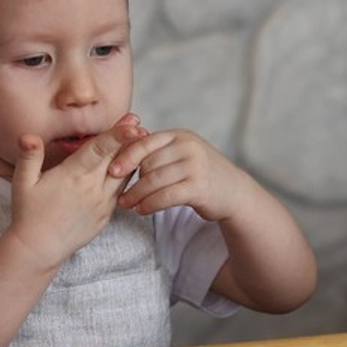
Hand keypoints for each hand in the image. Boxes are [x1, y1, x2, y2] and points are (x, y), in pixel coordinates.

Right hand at [8, 114, 145, 268]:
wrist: (40, 249)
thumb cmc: (28, 214)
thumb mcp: (22, 183)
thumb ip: (29, 157)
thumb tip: (28, 136)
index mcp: (72, 175)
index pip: (99, 150)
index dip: (117, 134)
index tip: (131, 122)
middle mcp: (92, 188)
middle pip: (116, 158)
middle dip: (129, 138)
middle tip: (137, 120)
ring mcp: (102, 203)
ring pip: (124, 175)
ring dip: (131, 157)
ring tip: (139, 139)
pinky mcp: (106, 215)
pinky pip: (121, 192)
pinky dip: (127, 177)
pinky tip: (130, 166)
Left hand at [110, 128, 244, 222]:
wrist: (234, 192)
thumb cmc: (201, 174)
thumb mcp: (183, 154)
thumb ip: (159, 152)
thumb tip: (122, 153)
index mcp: (180, 136)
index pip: (146, 142)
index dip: (126, 156)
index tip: (111, 170)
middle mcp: (188, 146)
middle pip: (148, 162)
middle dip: (131, 179)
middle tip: (117, 193)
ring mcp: (195, 166)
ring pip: (154, 180)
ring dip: (137, 195)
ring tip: (126, 204)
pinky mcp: (199, 187)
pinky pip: (166, 196)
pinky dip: (150, 204)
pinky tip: (142, 210)